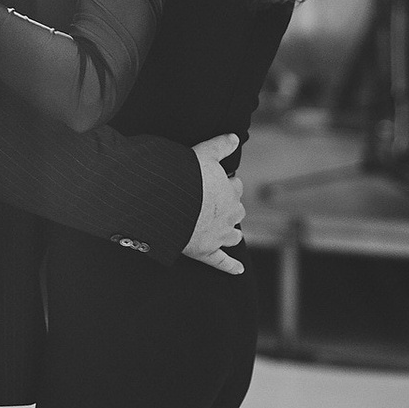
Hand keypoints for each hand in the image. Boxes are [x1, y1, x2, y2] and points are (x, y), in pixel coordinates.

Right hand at [183, 134, 244, 274]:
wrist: (171, 201)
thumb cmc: (187, 175)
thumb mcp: (205, 152)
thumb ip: (221, 145)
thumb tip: (235, 137)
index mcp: (231, 192)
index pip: (236, 186)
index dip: (226, 182)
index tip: (216, 180)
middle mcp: (230, 215)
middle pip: (236, 211)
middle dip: (229, 207)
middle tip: (212, 201)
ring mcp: (219, 235)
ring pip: (233, 235)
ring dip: (232, 232)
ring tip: (224, 229)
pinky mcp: (207, 251)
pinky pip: (222, 262)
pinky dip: (231, 266)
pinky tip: (238, 270)